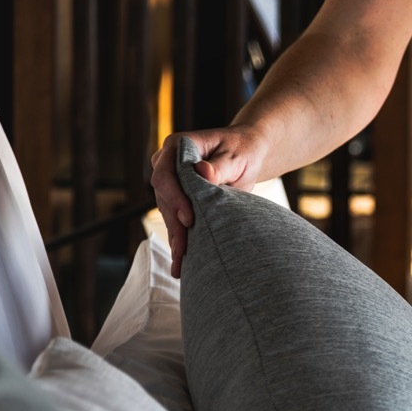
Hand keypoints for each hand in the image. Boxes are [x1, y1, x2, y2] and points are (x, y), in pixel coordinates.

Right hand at [149, 125, 268, 277]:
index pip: (165, 174)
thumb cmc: (243, 150)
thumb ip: (220, 166)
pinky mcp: (179, 198)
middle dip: (173, 225)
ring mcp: (172, 182)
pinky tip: (180, 262)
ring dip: (175, 237)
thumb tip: (203, 172)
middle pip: (164, 197)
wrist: (247, 154)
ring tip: (180, 263)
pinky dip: (180, 239)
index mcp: (177, 147)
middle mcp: (167, 164)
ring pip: (168, 212)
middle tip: (183, 249)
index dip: (175, 198)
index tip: (188, 218)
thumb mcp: (235, 156)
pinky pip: (176, 220)